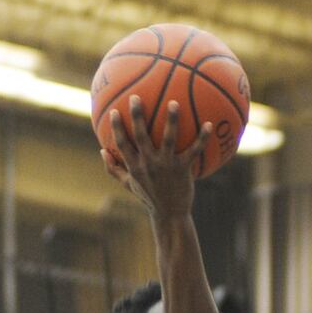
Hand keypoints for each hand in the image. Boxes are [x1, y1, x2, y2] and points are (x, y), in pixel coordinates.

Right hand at [102, 96, 212, 218]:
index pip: (122, 144)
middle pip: (141, 136)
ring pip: (168, 139)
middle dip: (137, 116)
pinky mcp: (183, 169)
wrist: (169, 214)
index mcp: (135, 166)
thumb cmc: (149, 197)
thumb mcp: (129, 185)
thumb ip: (114, 169)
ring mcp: (166, 166)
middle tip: (136, 97)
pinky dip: (202, 138)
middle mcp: (149, 164)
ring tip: (174, 103)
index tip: (115, 111)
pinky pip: (194, 150)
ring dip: (172, 120)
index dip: (117, 127)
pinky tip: (210, 124)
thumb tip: (101, 151)